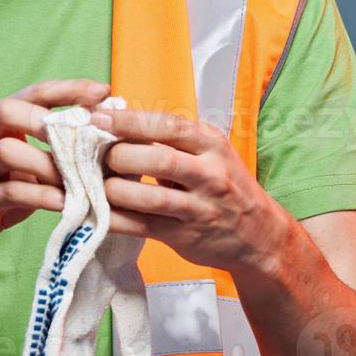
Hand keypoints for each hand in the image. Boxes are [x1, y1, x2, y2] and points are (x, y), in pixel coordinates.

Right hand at [0, 79, 110, 267]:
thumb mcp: (25, 165)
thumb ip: (54, 149)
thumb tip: (107, 134)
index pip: (33, 92)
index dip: (69, 89)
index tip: (104, 90)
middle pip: (7, 111)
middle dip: (47, 119)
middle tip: (84, 133)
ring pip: (6, 152)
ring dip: (47, 162)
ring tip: (79, 176)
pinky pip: (7, 192)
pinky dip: (40, 195)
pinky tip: (64, 201)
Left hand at [93, 107, 288, 277]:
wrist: (260, 235)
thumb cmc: (226, 185)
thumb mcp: (210, 153)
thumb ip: (172, 140)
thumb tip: (118, 121)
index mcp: (212, 144)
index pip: (168, 126)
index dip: (129, 121)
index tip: (98, 118)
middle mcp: (210, 175)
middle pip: (158, 160)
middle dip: (119, 156)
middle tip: (95, 155)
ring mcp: (199, 208)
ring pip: (150, 198)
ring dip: (115, 190)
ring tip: (96, 183)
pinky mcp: (185, 237)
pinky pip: (143, 227)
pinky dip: (116, 219)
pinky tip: (98, 211)